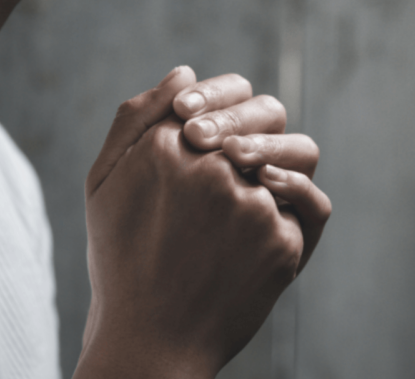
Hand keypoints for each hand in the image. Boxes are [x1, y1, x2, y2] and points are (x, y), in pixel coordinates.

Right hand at [76, 67, 316, 378]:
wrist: (148, 341)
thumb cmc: (121, 259)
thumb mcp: (104, 183)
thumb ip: (136, 119)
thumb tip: (185, 73)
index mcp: (164, 146)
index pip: (218, 93)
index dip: (221, 103)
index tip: (206, 131)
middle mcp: (210, 168)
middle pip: (265, 114)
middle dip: (255, 128)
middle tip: (235, 156)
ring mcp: (249, 205)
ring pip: (296, 153)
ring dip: (283, 161)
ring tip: (256, 185)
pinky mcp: (280, 242)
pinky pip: (310, 206)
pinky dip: (298, 205)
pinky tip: (273, 217)